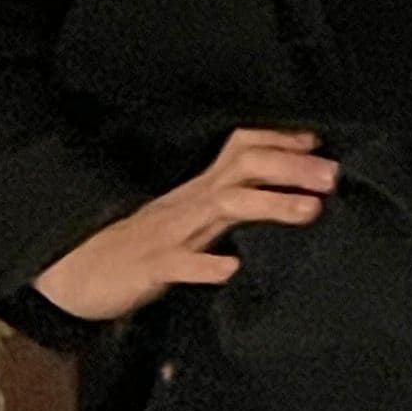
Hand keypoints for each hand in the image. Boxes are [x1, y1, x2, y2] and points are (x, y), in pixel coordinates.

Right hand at [32, 126, 337, 323]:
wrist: (79, 270)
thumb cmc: (146, 246)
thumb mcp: (194, 219)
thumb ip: (232, 205)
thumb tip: (290, 196)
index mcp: (201, 190)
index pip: (242, 148)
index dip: (281, 140)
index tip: (320, 142)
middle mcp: (191, 203)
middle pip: (243, 167)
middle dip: (291, 167)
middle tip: (333, 175)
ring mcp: (172, 233)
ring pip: (223, 207)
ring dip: (269, 205)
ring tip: (309, 211)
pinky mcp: (153, 268)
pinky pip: (181, 264)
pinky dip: (208, 265)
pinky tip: (235, 269)